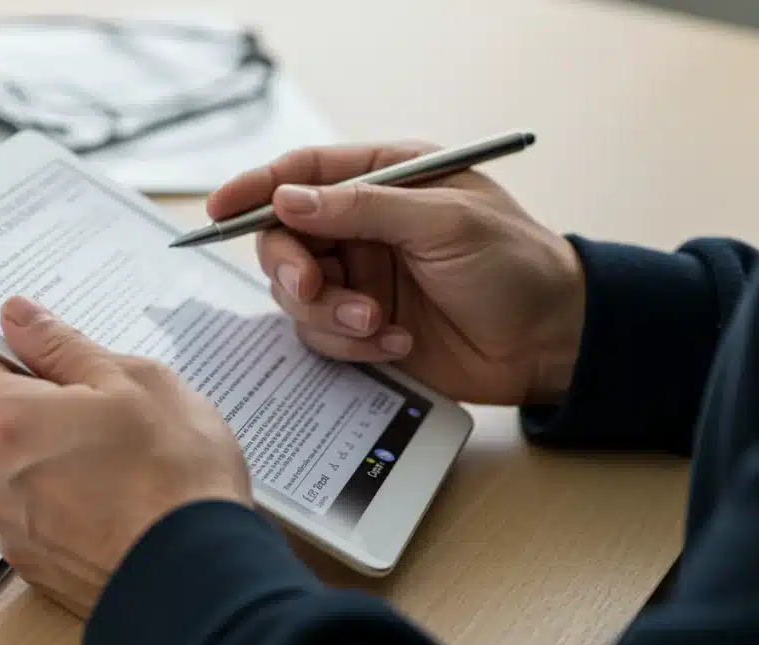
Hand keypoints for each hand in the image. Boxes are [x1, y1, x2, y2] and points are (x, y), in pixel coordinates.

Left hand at [0, 296, 250, 616]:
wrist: (203, 575)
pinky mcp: (40, 570)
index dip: (5, 354)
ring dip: (60, 462)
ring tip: (126, 466)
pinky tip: (122, 506)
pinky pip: (44, 520)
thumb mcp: (132, 380)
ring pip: (26, 474)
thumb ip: (62, 346)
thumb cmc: (176, 472)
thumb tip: (17, 317)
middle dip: (45, 412)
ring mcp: (15, 533)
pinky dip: (73, 508)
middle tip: (110, 414)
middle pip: (1, 425)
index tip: (44, 355)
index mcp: (8, 423)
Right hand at [207, 141, 585, 404]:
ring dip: (328, 313)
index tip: (220, 209)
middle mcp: (363, 226)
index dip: (256, 188)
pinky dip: (352, 343)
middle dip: (290, 266)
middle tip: (312, 286)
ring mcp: (360, 278)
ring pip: (296, 293)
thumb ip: (364, 207)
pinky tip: (398, 341)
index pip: (303, 173)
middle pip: (284, 238)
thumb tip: (289, 199)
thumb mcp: (446, 223)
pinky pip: (322, 334)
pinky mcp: (364, 327)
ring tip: (378, 324)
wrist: (552, 343)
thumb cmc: (516, 266)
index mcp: (385, 178)